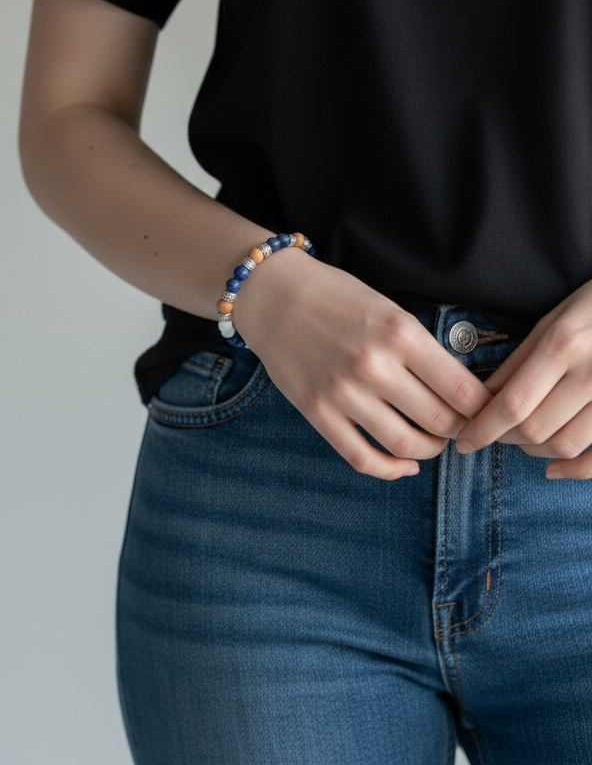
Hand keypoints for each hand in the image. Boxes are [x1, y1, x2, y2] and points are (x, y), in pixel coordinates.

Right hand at [234, 252, 493, 480]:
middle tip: (464, 429)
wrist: (274, 294)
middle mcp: (375, 366)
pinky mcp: (318, 413)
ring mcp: (344, 393)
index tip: (490, 414)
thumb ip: (421, 348)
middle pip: (441, 421)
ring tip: (434, 442)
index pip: (463, 390)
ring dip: (430, 450)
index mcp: (401, 333)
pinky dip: (391, 469)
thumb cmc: (336, 297)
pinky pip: (363, 458)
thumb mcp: (389, 309)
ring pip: (406, 444)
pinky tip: (404, 464)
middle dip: (461, 431)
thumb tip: (461, 392)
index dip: (485, 409)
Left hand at [454, 279, 591, 478]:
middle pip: (535, 428)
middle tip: (486, 435)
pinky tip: (552, 468)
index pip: (513, 402)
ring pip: (564, 445)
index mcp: (565, 344)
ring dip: (532, 451)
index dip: (482, 428)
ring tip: (517, 439)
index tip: (462, 440)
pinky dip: (575, 470)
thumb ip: (517, 362)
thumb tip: (481, 399)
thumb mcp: (552, 322)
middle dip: (501, 438)